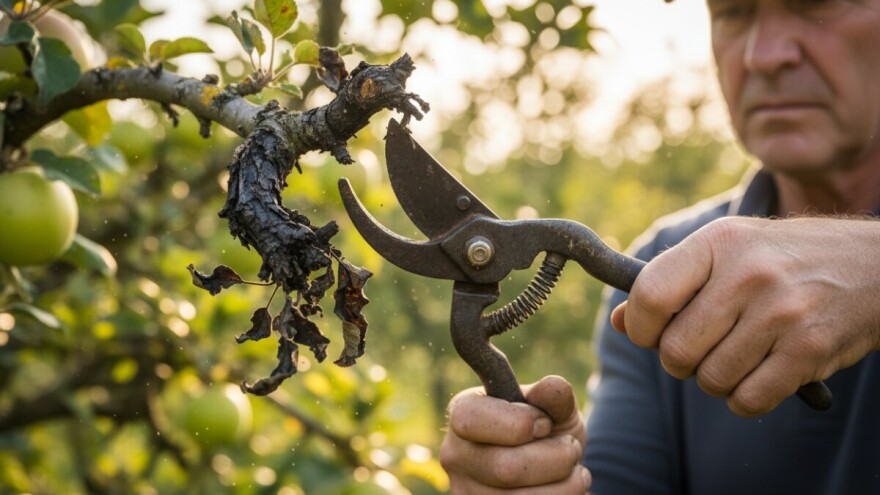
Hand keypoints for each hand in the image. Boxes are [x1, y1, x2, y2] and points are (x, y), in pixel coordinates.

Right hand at [440, 375, 589, 493]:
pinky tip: (564, 489)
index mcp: (463, 413)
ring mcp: (465, 491)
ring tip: (573, 472)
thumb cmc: (546, 430)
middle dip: (556, 458)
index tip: (545, 423)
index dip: (519, 422)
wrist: (551, 467)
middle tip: (571, 449)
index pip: (471, 420)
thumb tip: (553, 387)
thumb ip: (553, 396)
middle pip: (505, 468)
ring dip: (566, 485)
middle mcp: (455, 455)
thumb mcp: (553, 408)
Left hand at [613, 216, 879, 415]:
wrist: (872, 267)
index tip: (649, 333)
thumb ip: (671, 282)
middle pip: (676, 350)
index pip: (649, 296)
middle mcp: (748, 274)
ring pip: (710, 380)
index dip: (638, 327)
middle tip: (700, 349)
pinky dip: (745, 399)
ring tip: (735, 357)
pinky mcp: (809, 350)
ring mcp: (781, 312)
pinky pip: (748, 400)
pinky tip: (759, 375)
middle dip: (679, 361)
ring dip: (715, 380)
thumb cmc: (783, 259)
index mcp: (717, 242)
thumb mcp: (726, 251)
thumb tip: (620, 321)